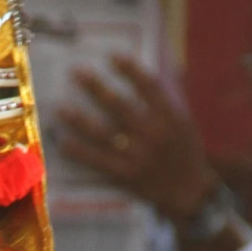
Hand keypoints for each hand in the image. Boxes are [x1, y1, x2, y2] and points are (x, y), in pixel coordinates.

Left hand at [55, 54, 216, 223]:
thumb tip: (138, 79)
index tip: (112, 56)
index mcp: (170, 118)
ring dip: (79, 120)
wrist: (190, 193)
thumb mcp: (182, 124)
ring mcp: (138, 155)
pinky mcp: (126, 175)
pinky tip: (63, 143)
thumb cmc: (185, 154)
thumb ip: (162, 104)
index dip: (130, 70)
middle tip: (76, 73)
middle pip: (119, 105)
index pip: (148, 87)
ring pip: (103, 133)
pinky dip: (79, 152)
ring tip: (61, 109)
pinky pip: (98, 161)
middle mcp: (153, 134)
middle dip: (95, 87)